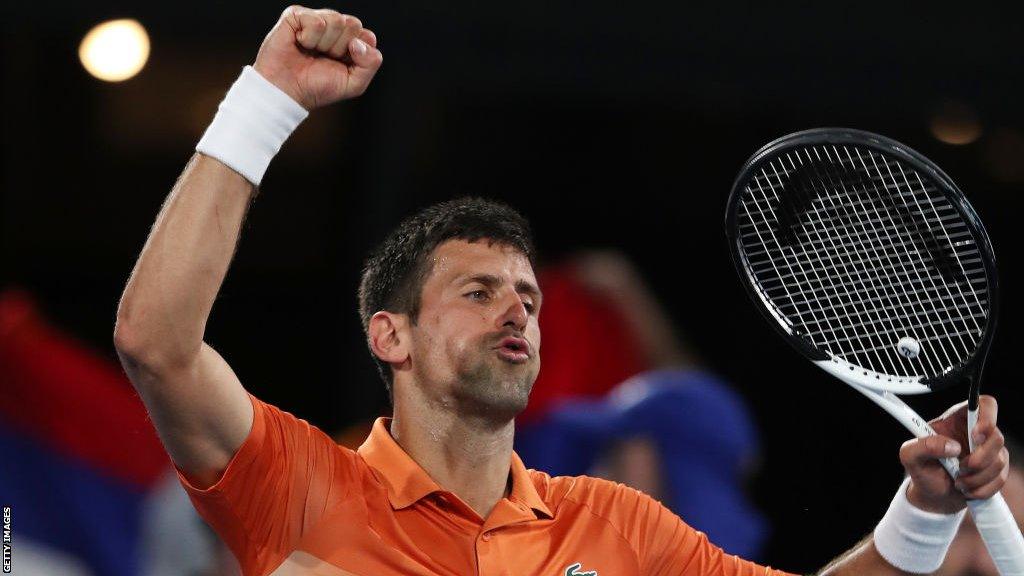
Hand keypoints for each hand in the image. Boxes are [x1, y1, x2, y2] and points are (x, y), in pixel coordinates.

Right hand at [253, 6, 382, 109]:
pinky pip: (317, 21)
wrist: (287, 91)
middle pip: (353, 24)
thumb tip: (358, 41)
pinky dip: (309, 38)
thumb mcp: (354, 84)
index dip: (357, 53)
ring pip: (336, 20)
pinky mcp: (296, 15)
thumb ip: (371, 64)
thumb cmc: (317, 87)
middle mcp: (334, 27)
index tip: (342, 65)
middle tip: (324, 58)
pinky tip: (299, 44)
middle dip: (340, 47)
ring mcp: (315, 19)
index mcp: (349, 41)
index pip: (367, 36)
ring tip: (311, 52)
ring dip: (324, 44)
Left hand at [901, 395, 1008, 512]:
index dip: (986, 417)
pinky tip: (967, 488)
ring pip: (999, 461)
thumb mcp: (910, 455)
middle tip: (961, 468)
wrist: (932, 492)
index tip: (974, 436)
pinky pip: (1000, 479)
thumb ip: (924, 445)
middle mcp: (977, 432)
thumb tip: (952, 446)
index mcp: (957, 419)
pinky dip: (982, 488)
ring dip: (977, 477)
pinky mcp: (996, 469)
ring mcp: (989, 451)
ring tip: (958, 481)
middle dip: (979, 459)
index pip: (983, 404)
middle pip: (996, 437)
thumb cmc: (922, 468)